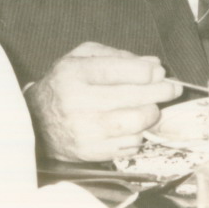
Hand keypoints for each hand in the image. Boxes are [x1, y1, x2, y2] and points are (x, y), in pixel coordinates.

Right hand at [28, 42, 181, 161]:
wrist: (36, 121)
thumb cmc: (67, 84)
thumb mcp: (83, 58)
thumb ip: (118, 56)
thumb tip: (154, 65)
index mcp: (73, 74)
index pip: (122, 71)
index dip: (149, 72)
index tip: (160, 73)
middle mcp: (76, 102)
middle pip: (134, 97)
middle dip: (161, 92)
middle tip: (172, 89)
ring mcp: (83, 130)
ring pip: (136, 122)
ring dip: (150, 114)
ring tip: (149, 108)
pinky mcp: (89, 151)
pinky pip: (130, 144)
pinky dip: (138, 134)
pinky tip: (131, 127)